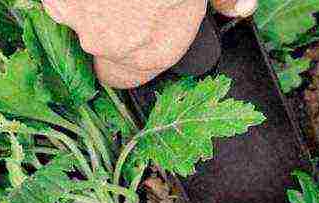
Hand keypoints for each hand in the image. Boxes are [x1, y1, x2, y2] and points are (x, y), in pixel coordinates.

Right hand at [42, 0, 256, 87]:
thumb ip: (227, 0)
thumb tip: (239, 9)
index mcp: (154, 52)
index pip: (124, 79)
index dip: (125, 63)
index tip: (130, 42)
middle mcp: (112, 46)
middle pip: (102, 48)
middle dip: (111, 27)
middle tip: (126, 2)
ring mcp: (79, 19)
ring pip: (79, 19)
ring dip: (91, 5)